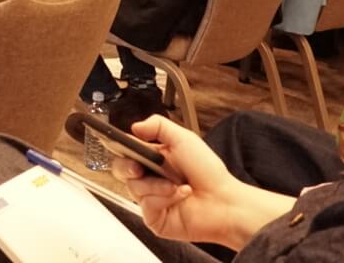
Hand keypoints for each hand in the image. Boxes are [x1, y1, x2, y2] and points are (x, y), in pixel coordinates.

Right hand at [110, 115, 294, 249]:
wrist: (225, 201)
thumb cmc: (208, 172)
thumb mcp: (184, 139)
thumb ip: (158, 126)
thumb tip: (134, 126)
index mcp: (152, 158)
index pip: (126, 150)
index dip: (119, 147)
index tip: (118, 144)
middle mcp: (148, 178)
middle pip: (120, 170)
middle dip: (126, 167)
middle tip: (138, 167)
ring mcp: (150, 199)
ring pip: (134, 188)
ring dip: (156, 184)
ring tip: (177, 183)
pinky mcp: (154, 218)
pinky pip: (147, 205)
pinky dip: (164, 198)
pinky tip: (180, 194)